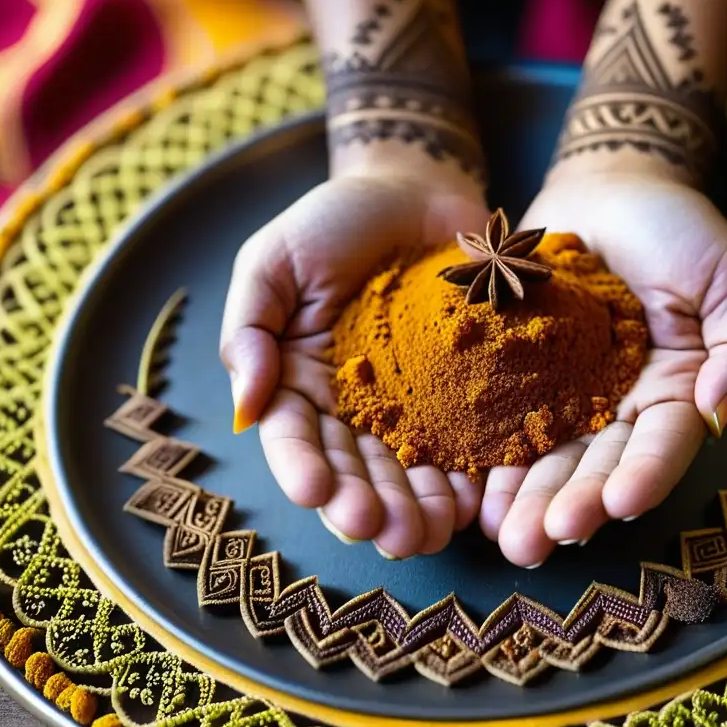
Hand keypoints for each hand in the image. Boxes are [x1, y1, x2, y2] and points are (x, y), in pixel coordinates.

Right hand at [220, 172, 489, 557]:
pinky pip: (470, 442)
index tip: (318, 492)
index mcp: (299, 383)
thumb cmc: (334, 222)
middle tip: (389, 534)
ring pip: (412, 470)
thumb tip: (247, 404)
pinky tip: (479, 502)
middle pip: (357, 470)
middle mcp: (354, 408)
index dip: (304, 469)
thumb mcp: (273, 262)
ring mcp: (414, 405)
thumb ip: (250, 328)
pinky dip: (473, 476)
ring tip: (432, 534)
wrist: (416, 191)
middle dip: (370, 506)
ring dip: (419, 508)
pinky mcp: (466, 393)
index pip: (295, 439)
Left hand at [480, 163, 726, 566]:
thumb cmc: (678, 226)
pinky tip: (468, 491)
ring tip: (502, 534)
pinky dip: (486, 455)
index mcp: (676, 392)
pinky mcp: (516, 376)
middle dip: (571, 505)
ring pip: (545, 456)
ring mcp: (565, 395)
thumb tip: (719, 410)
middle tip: (540, 541)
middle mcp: (619, 407)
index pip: (664, 443)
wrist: (606, 186)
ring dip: (525, 498)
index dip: (646, 474)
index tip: (622, 501)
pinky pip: (498, 418)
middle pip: (597, 465)